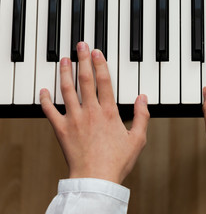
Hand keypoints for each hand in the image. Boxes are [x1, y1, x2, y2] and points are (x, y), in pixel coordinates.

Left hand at [40, 42, 149, 183]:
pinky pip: (50, 111)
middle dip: (82, 61)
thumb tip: (143, 98)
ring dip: (64, 73)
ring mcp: (74, 119)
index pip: (104, 82)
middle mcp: (91, 112)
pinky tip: (43, 90)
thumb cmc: (117, 161)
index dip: (100, 64)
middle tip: (80, 46)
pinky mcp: (62, 130)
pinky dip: (45, 100)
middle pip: (85, 80)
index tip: (97, 52)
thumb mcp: (137, 139)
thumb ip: (142, 116)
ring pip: (67, 90)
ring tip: (64, 60)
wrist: (96, 178)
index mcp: (109, 113)